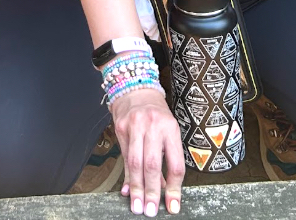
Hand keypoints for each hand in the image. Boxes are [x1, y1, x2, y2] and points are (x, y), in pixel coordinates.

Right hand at [110, 84, 183, 215]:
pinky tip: (127, 189)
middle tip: (150, 210)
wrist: (135, 87)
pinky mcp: (120, 127)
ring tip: (138, 205)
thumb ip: (166, 158)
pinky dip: (126, 176)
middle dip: (152, 191)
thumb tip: (164, 188)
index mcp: (170, 128)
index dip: (174, 188)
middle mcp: (153, 126)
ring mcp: (134, 125)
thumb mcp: (167, 131)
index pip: (175, 164)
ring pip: (135, 163)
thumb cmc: (156, 112)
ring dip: (137, 188)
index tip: (172, 206)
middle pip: (152, 165)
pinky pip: (124, 157)